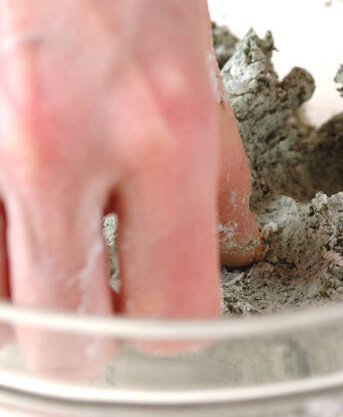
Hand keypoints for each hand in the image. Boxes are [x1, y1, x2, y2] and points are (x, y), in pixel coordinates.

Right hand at [0, 0, 260, 378]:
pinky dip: (1, 249)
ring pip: (3, 310)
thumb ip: (220, 179)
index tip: (172, 312)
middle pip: (69, 346)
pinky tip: (24, 210)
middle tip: (108, 297)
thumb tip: (237, 247)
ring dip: (38, 293)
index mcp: (161, 137)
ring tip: (61, 241)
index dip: (176, 329)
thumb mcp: (204, 77)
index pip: (173, 313)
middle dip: (96, 338)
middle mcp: (63, 149)